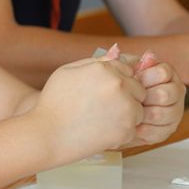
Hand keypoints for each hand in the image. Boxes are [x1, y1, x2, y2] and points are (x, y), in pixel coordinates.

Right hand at [34, 48, 145, 162]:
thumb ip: (93, 61)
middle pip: (138, 89)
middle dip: (127, 96)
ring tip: (102, 119)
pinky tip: (101, 130)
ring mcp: (125, 108)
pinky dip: (121, 131)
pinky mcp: (127, 130)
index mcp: (103, 69)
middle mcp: (119, 85)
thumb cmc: (54, 102)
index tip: (104, 92)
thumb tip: (116, 53)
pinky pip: (133, 128)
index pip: (127, 69)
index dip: (117, 81)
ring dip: (126, 114)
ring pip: (139, 109)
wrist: (48, 135)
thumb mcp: (66, 71)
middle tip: (103, 107)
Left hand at [121, 51, 184, 146]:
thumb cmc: (116, 87)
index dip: (145, 78)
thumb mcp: (116, 71)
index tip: (132, 81)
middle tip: (131, 100)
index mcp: (164, 73)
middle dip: (145, 98)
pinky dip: (143, 130)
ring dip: (144, 114)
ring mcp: (173, 111)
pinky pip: (160, 132)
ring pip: (165, 114)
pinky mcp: (166, 130)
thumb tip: (123, 51)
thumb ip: (120, 61)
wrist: (109, 111)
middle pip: (167, 94)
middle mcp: (174, 91)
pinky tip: (132, 126)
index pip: (163, 72)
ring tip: (130, 113)